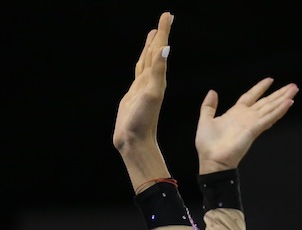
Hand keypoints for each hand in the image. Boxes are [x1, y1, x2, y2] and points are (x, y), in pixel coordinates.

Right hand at [112, 11, 172, 153]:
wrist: (134, 141)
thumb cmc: (143, 121)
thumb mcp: (152, 94)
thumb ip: (157, 72)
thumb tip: (164, 49)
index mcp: (157, 77)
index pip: (160, 49)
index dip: (163, 32)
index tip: (168, 15)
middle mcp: (151, 80)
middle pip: (155, 51)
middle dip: (160, 34)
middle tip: (165, 17)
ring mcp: (142, 87)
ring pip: (147, 61)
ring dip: (151, 47)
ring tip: (154, 33)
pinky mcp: (134, 95)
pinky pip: (138, 73)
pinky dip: (141, 63)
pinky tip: (142, 61)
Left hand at [195, 78, 297, 173]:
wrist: (211, 160)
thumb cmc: (208, 145)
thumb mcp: (205, 120)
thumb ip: (209, 106)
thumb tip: (213, 92)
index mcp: (235, 113)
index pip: (251, 96)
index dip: (260, 88)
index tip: (270, 80)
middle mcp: (246, 117)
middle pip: (266, 102)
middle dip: (279, 93)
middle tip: (292, 86)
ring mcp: (252, 123)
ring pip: (271, 108)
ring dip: (283, 98)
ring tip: (294, 90)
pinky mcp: (255, 130)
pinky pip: (269, 118)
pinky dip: (279, 110)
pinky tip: (288, 102)